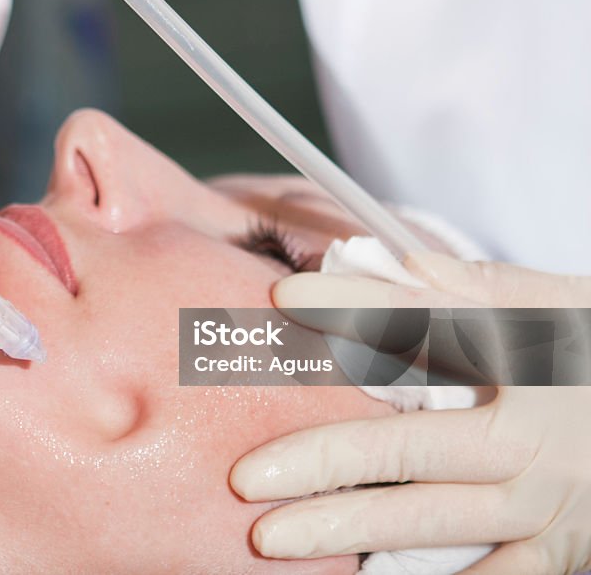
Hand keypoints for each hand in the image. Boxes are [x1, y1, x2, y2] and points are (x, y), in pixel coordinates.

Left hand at [226, 252, 590, 571]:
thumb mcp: (555, 306)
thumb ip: (471, 287)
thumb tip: (386, 259)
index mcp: (529, 362)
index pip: (426, 327)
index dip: (353, 311)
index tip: (282, 298)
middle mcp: (532, 437)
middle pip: (409, 449)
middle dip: (322, 462)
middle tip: (245, 476)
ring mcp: (546, 502)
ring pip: (429, 521)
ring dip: (345, 531)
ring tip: (267, 538)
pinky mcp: (560, 550)